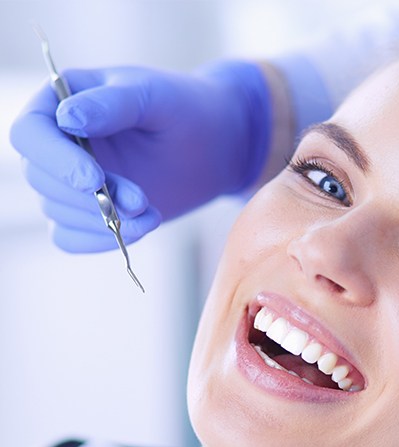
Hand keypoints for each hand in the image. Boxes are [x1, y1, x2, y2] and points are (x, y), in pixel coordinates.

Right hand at [10, 61, 269, 251]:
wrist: (213, 146)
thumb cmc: (183, 109)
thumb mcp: (153, 97)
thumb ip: (111, 104)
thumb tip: (66, 118)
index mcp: (60, 101)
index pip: (30, 134)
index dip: (55, 160)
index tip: (93, 180)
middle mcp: (57, 143)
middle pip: (43, 180)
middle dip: (91, 198)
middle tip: (141, 200)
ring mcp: (70, 181)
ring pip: (59, 212)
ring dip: (103, 221)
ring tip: (151, 214)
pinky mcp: (88, 212)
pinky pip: (70, 238)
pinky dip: (99, 240)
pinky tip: (138, 229)